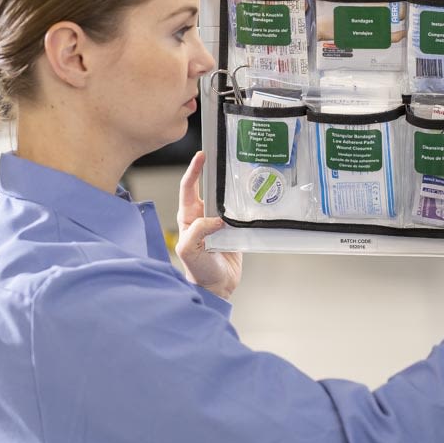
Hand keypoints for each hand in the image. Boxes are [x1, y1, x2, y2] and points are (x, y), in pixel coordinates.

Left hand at [175, 151, 242, 300]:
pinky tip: (254, 195)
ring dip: (232, 187)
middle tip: (225, 155)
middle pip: (209, 187)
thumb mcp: (189, 250)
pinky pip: (240, 212)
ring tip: (243, 172)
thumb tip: (216, 218)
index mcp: (188, 216)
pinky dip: (246, 204)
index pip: (189, 187)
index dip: (194, 170)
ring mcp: (219, 221)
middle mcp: (203, 215)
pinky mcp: (234, 229)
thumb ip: (198, 231)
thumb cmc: (197, 270)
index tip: (202, 155)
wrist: (217, 287)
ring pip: (225, 197)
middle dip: (215, 171)